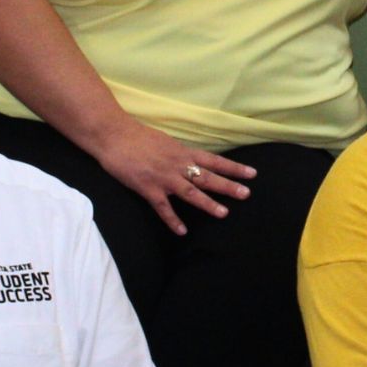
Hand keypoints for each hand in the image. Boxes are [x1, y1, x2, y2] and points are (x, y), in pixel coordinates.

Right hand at [94, 122, 256, 236]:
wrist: (113, 135)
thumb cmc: (138, 136)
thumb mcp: (166, 142)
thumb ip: (180, 154)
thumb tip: (194, 162)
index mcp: (183, 152)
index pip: (214, 160)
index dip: (234, 167)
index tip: (252, 174)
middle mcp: (177, 164)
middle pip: (208, 177)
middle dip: (228, 186)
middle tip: (247, 194)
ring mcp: (163, 177)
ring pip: (190, 193)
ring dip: (207, 204)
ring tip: (223, 213)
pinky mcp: (148, 188)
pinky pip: (163, 208)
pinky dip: (172, 220)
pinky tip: (182, 231)